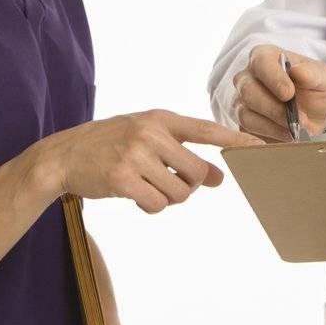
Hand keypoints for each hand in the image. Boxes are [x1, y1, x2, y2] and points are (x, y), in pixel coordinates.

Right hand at [35, 110, 262, 213]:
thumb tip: (219, 178)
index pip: (206, 130)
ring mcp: (135, 154)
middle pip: (195, 172)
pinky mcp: (122, 178)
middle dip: (186, 186)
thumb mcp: (148, 140)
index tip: (260, 147)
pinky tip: (134, 195)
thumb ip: (182, 154)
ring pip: (178, 193)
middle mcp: (150, 133)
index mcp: (160, 118)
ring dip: (167, 198)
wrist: (65, 155)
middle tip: (165, 183)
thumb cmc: (111, 146)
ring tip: (146, 187)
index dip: (235, 140)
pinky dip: (150, 206)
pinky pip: (156, 204)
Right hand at [231, 45, 325, 140]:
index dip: (273, 78)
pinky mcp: (243, 121)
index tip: (289, 93)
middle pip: (249, 91)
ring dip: (274, 125)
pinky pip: (248, 130)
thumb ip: (313, 73)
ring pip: (246, 113)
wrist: (314, 117)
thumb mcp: (323, 79)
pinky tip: (287, 135)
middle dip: (275, 109)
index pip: (260, 61)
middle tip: (299, 119)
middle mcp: (248, 76)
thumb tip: (298, 71)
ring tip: (296, 130)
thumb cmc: (315, 91)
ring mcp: (242, 100)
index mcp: (266, 56)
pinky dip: (270, 134)